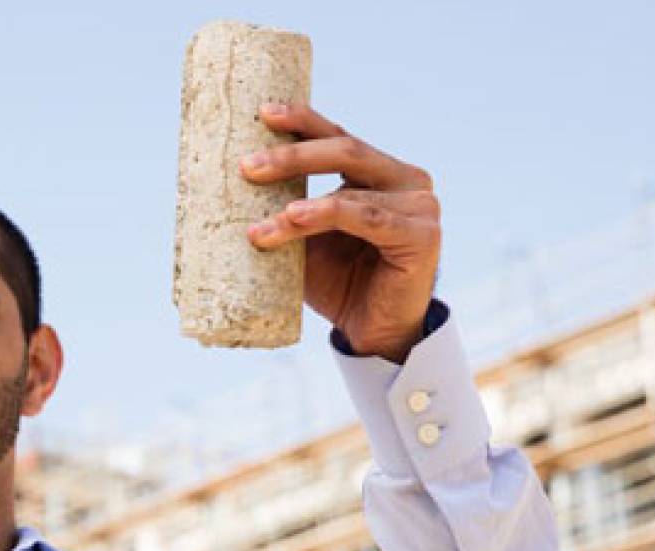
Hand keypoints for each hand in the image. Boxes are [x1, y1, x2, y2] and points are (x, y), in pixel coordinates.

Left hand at [241, 104, 439, 362]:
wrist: (373, 333)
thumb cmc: (339, 283)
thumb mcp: (307, 240)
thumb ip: (289, 209)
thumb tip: (232, 183)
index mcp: (382, 173)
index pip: (338, 138)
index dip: (303, 121)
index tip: (263, 113)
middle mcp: (407, 181)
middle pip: (345, 151)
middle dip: (292, 156)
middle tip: (247, 167)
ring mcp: (421, 206)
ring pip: (347, 190)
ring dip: (296, 204)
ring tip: (257, 222)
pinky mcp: (422, 236)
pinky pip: (364, 218)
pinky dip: (324, 216)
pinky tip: (292, 221)